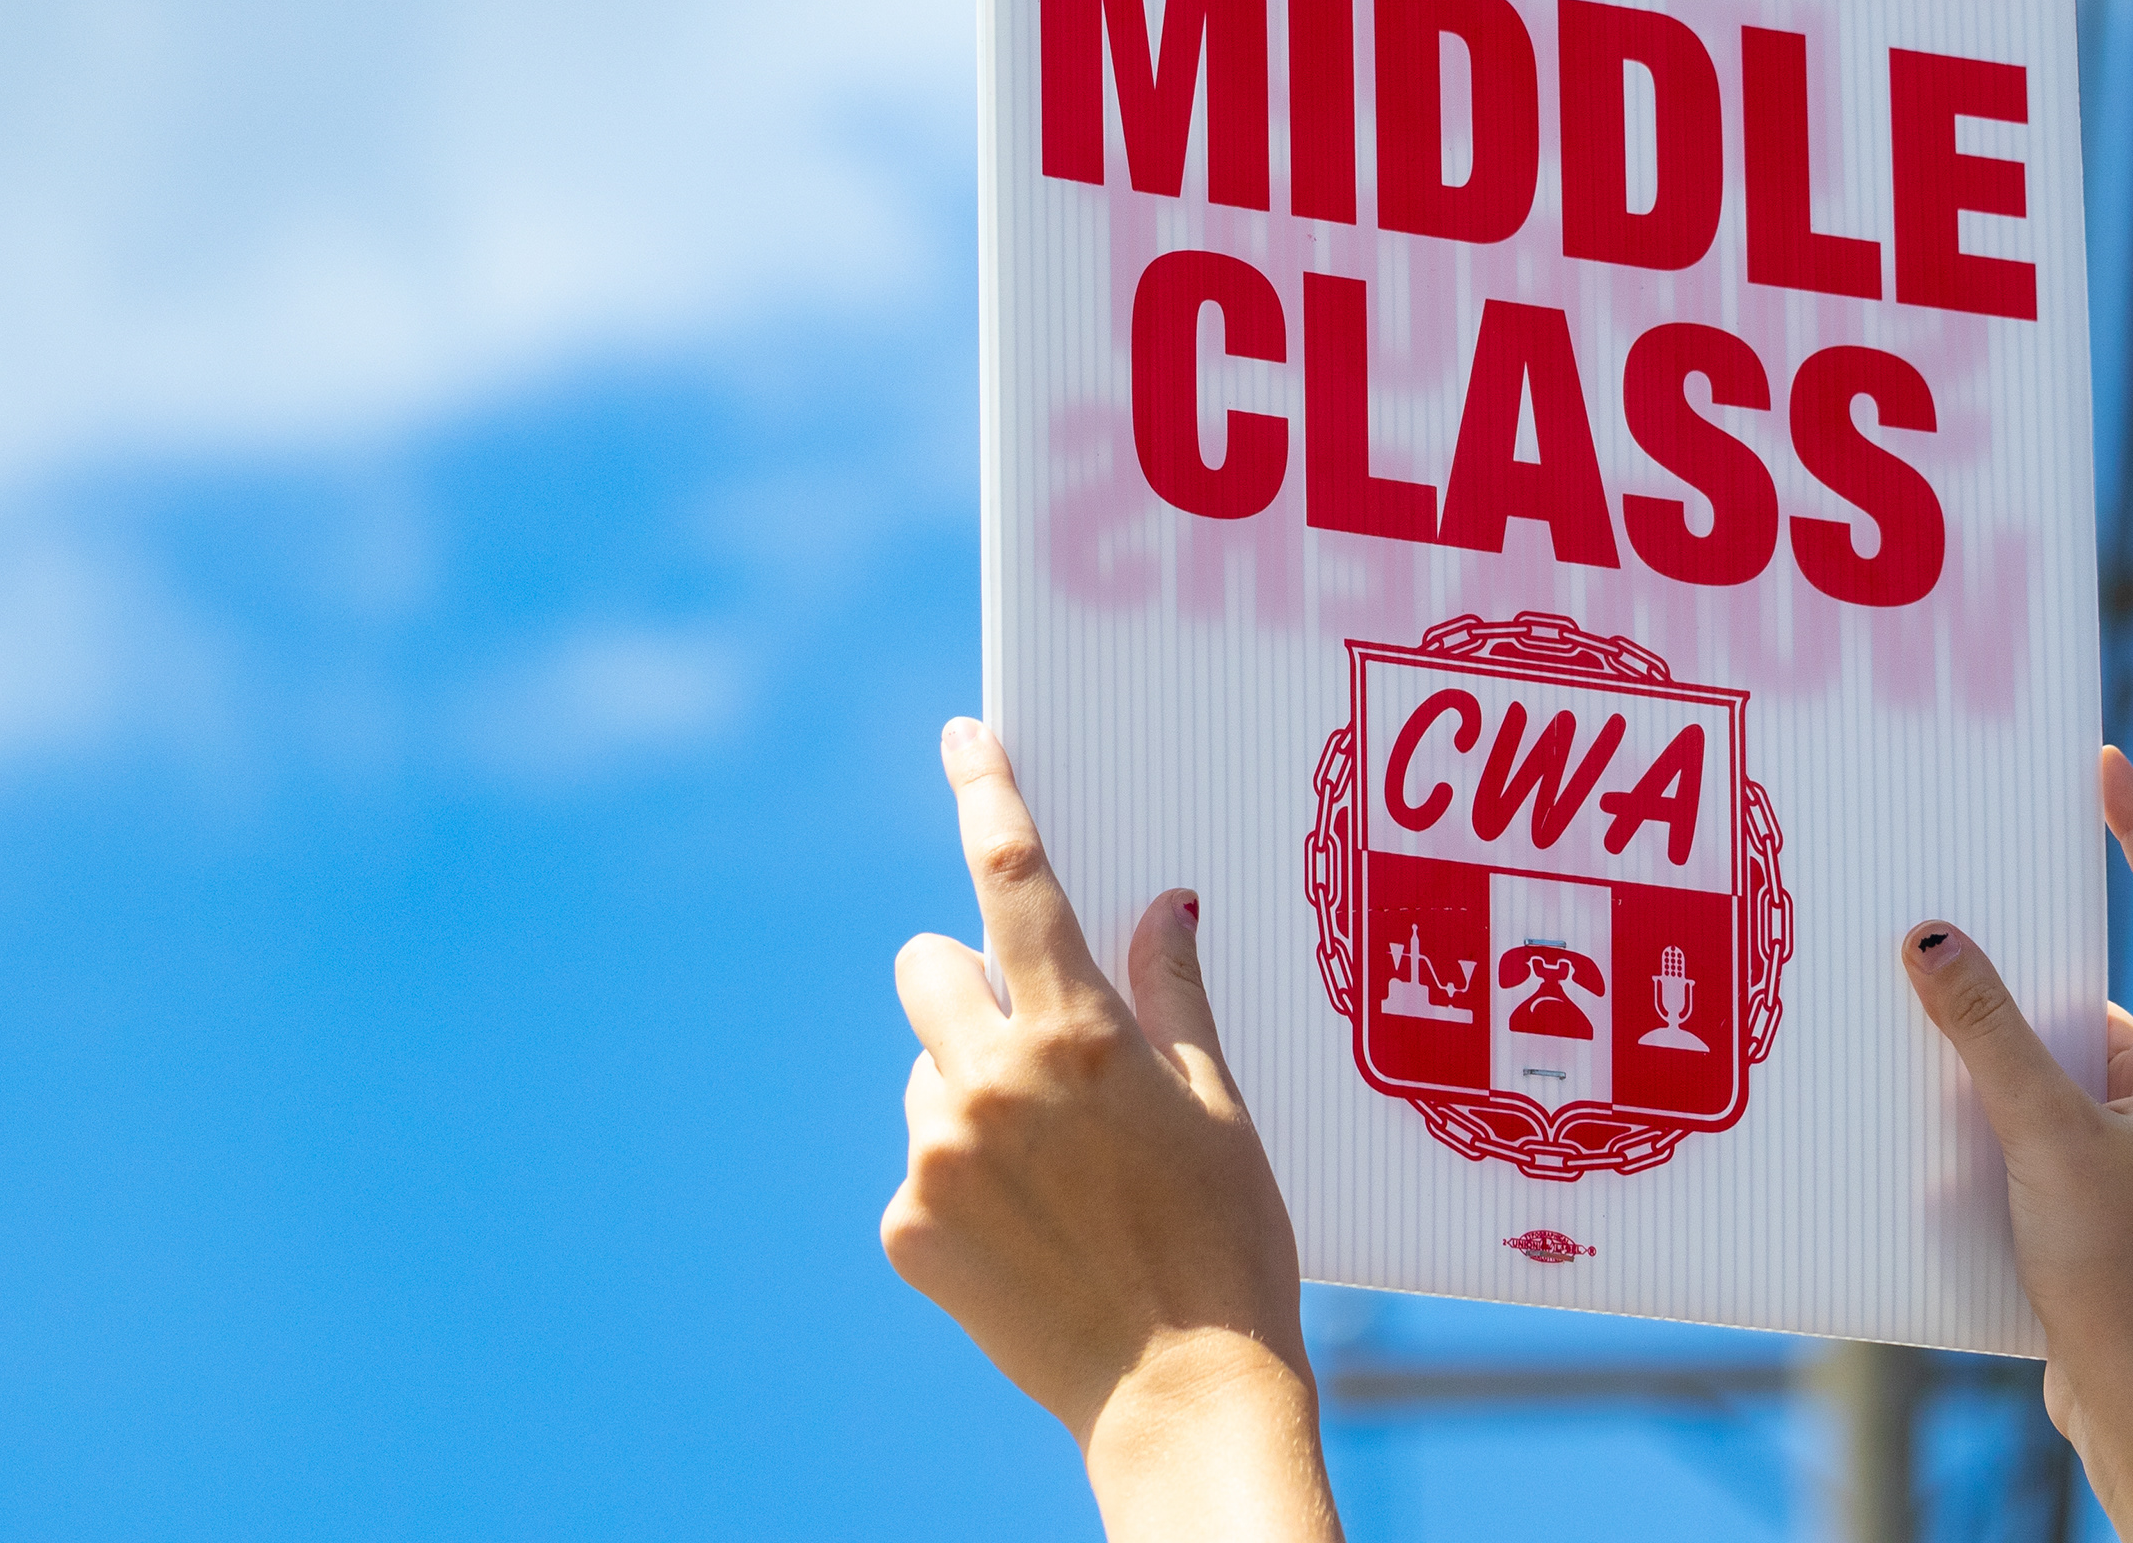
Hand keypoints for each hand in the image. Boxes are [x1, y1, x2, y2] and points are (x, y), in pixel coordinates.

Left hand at [882, 718, 1341, 1542]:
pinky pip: (918, 1165)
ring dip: (968, 1092)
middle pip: (926, 966)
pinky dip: (959, 1182)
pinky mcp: (905, 1227)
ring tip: (1054, 1174)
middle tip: (1031, 1040)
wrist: (1182, 1394)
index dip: (985, 792)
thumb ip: (1174, 995)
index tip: (963, 739)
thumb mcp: (1218, 1106)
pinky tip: (1027, 1233)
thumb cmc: (1226, 1242)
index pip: (1013, 876)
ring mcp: (936, 1157)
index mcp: (1077, 1035)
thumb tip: (1166, 904)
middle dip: (966, 982)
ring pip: (924, 1072)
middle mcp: (989, 1081)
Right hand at [1902, 745, 2132, 1542]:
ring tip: (1934, 1002)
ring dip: (2013, 1027)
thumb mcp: (2042, 1136)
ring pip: (2079, 1043)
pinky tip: (1942, 1104)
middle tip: (1979, 876)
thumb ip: (1986, 1030)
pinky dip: (2006, 1089)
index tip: (2103, 770)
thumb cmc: (2119, 1273)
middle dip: (2045, 932)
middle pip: (2121, 970)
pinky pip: (2059, 1100)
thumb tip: (1933, 934)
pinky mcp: (2118, 1182)